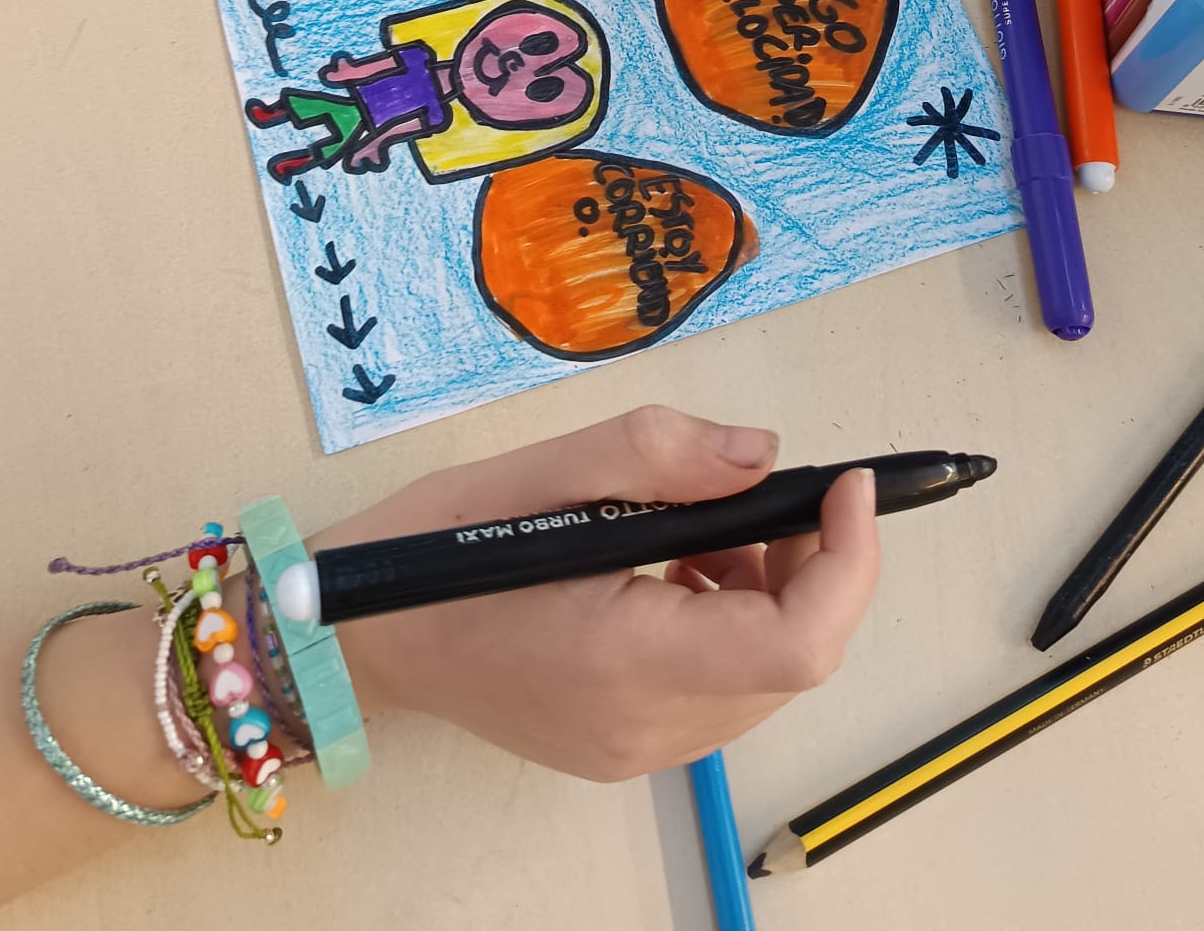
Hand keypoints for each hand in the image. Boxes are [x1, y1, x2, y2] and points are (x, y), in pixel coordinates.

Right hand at [330, 407, 879, 779]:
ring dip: (769, 592)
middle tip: (770, 490)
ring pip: (762, 676)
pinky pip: (718, 690)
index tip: (847, 485)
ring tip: (708, 522)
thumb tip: (760, 454)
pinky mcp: (622, 746)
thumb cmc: (434, 549)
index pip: (795, 642)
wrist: (357, 634)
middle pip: (791, 659)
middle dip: (810, 564)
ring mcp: (632, 748)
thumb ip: (660, 456)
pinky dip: (728, 621)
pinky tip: (678, 565)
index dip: (847, 561)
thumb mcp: (543, 467)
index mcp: (623, 660)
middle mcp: (641, 726)